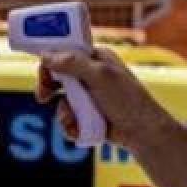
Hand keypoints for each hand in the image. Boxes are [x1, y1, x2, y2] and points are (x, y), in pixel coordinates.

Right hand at [34, 48, 168, 148]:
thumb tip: (46, 55)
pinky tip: (77, 131)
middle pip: (58, 76)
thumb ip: (73, 63)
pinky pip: (68, 117)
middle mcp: (91, 75)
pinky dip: (70, 126)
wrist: (143, 133)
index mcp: (95, 58)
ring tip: (71, 122)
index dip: (51, 61)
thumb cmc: (128, 100)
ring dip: (63, 113)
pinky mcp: (87, 115)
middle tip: (42, 97)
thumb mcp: (100, 76)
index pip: (65, 52)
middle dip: (49, 88)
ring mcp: (89, 96)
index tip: (42, 73)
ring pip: (61, 100)